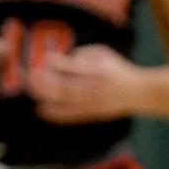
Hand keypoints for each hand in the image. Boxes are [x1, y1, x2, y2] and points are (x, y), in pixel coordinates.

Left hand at [26, 44, 142, 122]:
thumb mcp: (103, 53)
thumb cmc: (116, 69)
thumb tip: (59, 59)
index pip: (74, 67)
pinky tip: (40, 109)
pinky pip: (70, 115)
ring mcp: (92, 102)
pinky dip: (54, 113)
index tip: (45, 59)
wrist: (138, 93)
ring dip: (45, 96)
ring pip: (65, 101)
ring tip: (31, 89)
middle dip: (44, 81)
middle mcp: (94, 87)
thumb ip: (82, 53)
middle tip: (30, 75)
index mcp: (98, 70)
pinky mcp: (91, 114)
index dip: (57, 63)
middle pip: (65, 86)